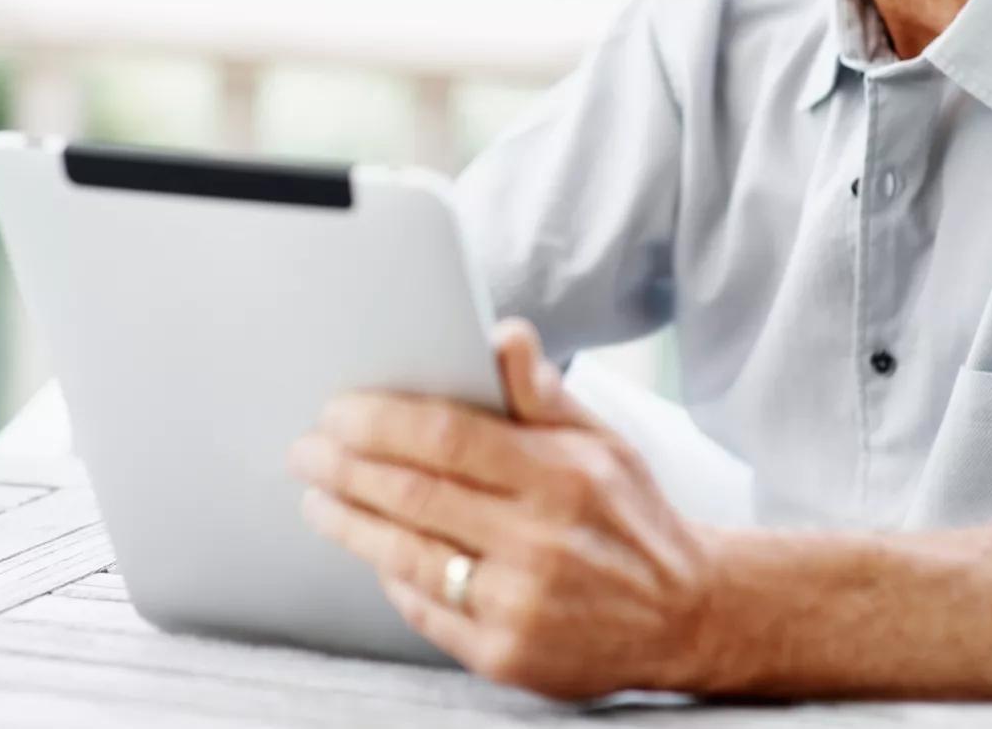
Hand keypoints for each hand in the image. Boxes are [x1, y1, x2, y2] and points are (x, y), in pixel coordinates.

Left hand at [285, 319, 719, 698]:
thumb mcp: (603, 440)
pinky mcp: (505, 655)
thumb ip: (542, 392)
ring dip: (349, 522)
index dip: (380, 422)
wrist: (685, 615)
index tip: (338, 410)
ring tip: (319, 499)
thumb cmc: (631, 517)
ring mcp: (520, 604)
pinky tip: (373, 551)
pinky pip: (425, 608)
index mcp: (562, 477)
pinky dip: (391, 576)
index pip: (448, 438)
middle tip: (307, 451)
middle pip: (413, 495)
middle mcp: (540, 542)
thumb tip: (501, 335)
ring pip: (406, 555)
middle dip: (344, 469)